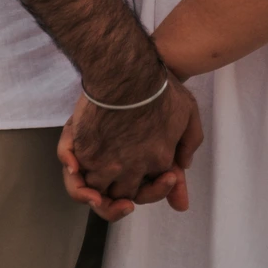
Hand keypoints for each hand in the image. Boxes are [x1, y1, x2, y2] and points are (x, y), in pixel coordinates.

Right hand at [62, 73, 201, 205]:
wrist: (127, 69)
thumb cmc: (158, 85)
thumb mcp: (188, 111)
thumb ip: (190, 141)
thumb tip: (182, 167)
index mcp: (159, 160)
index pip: (153, 187)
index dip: (151, 187)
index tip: (149, 179)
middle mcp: (134, 168)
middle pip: (124, 196)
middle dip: (121, 198)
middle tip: (119, 194)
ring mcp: (109, 163)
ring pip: (100, 190)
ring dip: (97, 189)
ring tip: (95, 180)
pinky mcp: (88, 153)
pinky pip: (78, 177)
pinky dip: (77, 178)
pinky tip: (78, 168)